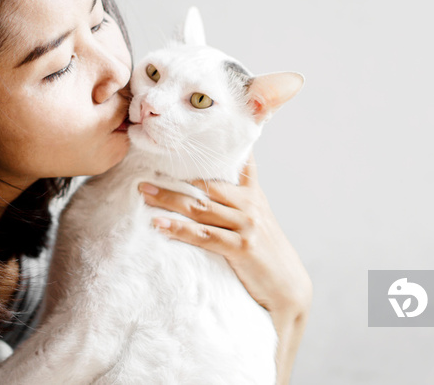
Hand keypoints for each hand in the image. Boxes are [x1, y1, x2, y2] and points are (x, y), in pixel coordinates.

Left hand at [138, 154, 311, 383]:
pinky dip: (180, 229)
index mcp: (253, 196)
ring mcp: (247, 225)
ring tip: (145, 194)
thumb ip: (239, 205)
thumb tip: (210, 196)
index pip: (235, 165)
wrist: (289, 289)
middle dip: (174, 180)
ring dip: (169, 200)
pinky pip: (204, 235)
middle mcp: (250, 205)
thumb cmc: (268, 256)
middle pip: (205, 187)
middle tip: (144, 175)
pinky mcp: (242, 247)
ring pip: (201, 208)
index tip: (181, 144)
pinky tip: (161, 225)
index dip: (212, 151)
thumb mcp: (259, 222)